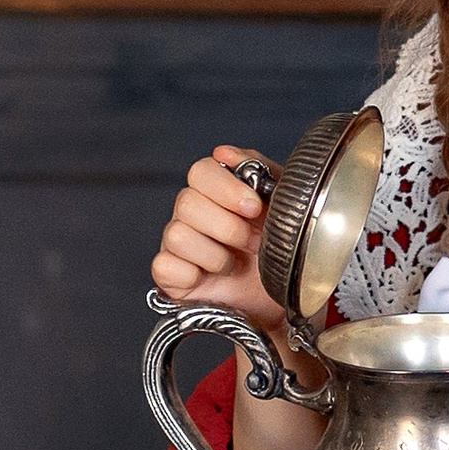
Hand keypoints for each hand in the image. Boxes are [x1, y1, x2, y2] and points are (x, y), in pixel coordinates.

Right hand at [149, 147, 286, 327]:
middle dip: (228, 227)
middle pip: (187, 202)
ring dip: (216, 254)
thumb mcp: (283, 204)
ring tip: (235, 264)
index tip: (254, 207)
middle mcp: (191, 211)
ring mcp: (177, 242)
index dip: (227, 188)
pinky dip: (193, 274)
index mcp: (216, 190)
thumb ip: (261, 170)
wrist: (279, 297)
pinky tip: (211, 277)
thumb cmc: (278, 248)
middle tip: (254, 242)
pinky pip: (165, 265)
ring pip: (177, 234)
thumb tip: (225, 152)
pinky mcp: (169, 273)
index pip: (202, 171)